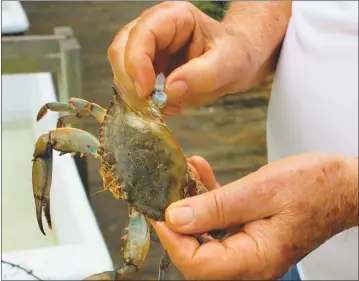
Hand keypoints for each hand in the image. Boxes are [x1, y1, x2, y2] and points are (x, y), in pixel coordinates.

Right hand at [108, 1, 258, 114]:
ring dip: (136, 93)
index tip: (147, 92)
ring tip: (166, 107)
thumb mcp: (230, 64)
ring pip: (122, 69)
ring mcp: (149, 47)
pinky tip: (167, 106)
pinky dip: (143, 100)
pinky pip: (133, 83)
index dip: (136, 64)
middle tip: (151, 105)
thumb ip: (203, 75)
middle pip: (121, 50)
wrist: (238, 62)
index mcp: (175, 17)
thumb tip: (170, 90)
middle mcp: (156, 28)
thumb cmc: (236, 55)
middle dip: (130, 81)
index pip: (141, 34)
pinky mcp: (149, 66)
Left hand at [151, 153, 357, 279]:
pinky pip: (220, 220)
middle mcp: (251, 260)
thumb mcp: (261, 190)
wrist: (342, 184)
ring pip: (206, 234)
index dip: (172, 239)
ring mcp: (250, 247)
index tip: (159, 212)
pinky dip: (208, 198)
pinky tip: (201, 174)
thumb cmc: (315, 186)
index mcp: (256, 258)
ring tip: (185, 175)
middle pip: (198, 252)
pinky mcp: (250, 231)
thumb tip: (176, 217)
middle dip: (178, 221)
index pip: (198, 263)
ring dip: (192, 204)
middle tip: (168, 191)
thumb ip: (217, 206)